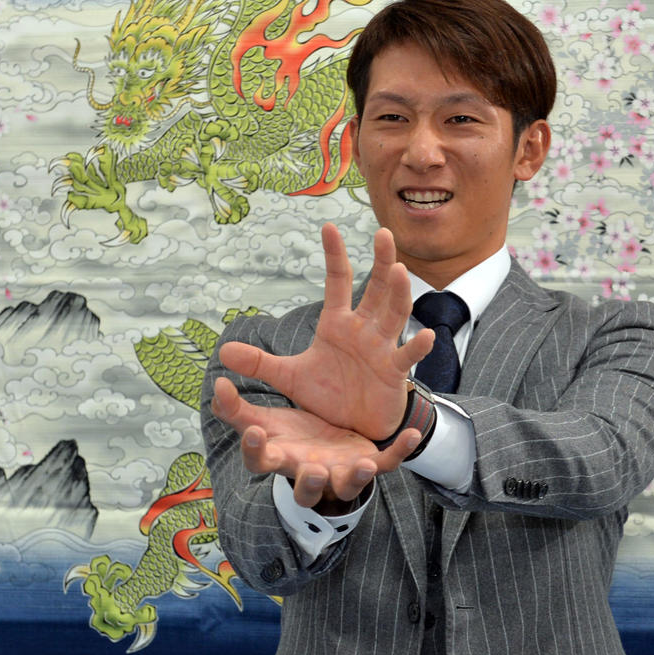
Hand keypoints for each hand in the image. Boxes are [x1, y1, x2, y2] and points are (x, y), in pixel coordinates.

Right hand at [211, 376, 421, 507]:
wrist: (330, 442)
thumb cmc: (293, 434)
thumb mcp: (266, 418)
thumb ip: (238, 406)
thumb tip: (216, 382)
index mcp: (280, 458)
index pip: (260, 462)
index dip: (254, 450)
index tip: (252, 431)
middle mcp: (310, 472)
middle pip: (306, 488)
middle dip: (309, 482)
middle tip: (313, 470)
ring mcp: (342, 473)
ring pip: (348, 486)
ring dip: (356, 478)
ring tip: (363, 465)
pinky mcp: (370, 464)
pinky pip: (389, 463)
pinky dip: (400, 450)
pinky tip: (412, 433)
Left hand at [218, 223, 434, 439]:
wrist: (354, 427)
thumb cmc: (329, 396)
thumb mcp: (290, 378)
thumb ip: (260, 363)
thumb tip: (224, 350)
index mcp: (338, 324)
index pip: (337, 283)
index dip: (334, 255)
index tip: (329, 227)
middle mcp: (363, 330)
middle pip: (375, 290)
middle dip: (381, 262)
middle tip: (384, 234)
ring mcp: (382, 348)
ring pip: (394, 315)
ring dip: (398, 294)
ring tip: (400, 271)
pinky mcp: (394, 373)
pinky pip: (407, 356)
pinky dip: (418, 346)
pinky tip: (428, 334)